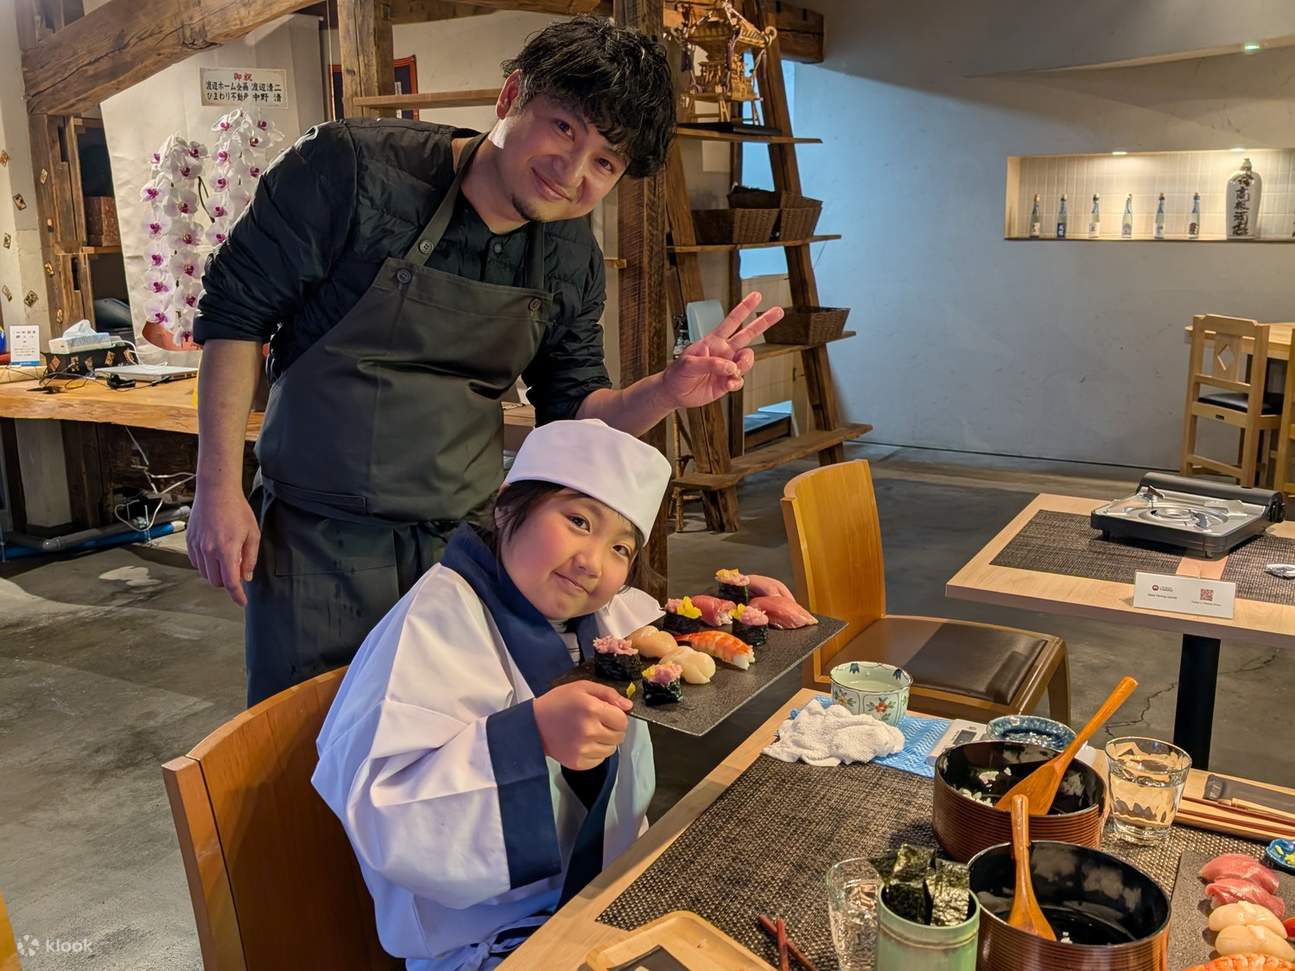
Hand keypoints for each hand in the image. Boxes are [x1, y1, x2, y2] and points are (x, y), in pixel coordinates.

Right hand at [186, 482, 259, 607]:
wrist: (215, 492)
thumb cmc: (237, 510)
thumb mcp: (253, 534)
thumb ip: (250, 558)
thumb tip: (246, 577)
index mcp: (226, 550)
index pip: (230, 582)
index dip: (237, 595)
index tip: (242, 602)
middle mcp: (208, 551)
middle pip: (216, 581)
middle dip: (227, 582)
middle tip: (238, 570)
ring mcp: (196, 547)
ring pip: (205, 574)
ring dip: (216, 573)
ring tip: (226, 558)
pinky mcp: (189, 542)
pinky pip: (196, 563)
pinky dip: (205, 564)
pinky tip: (214, 553)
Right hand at [533, 681, 632, 770]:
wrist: (533, 724)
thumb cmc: (558, 702)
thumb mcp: (582, 688)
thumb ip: (608, 694)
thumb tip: (628, 706)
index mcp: (592, 709)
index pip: (623, 721)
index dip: (618, 717)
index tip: (609, 714)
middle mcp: (589, 731)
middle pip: (619, 736)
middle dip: (613, 729)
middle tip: (598, 722)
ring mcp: (583, 749)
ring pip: (611, 749)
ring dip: (605, 741)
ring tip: (589, 733)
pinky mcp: (578, 762)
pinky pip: (600, 760)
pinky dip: (596, 752)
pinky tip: (584, 743)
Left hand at [662, 291, 783, 408]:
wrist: (675, 393)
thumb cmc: (678, 373)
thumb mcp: (689, 363)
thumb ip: (711, 363)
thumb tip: (731, 367)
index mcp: (714, 341)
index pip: (732, 322)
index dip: (744, 308)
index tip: (757, 296)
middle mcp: (724, 352)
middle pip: (748, 334)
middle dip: (764, 322)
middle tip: (778, 311)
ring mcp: (727, 367)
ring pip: (747, 361)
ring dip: (744, 366)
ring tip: (732, 373)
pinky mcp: (727, 383)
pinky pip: (740, 381)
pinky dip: (736, 383)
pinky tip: (728, 384)